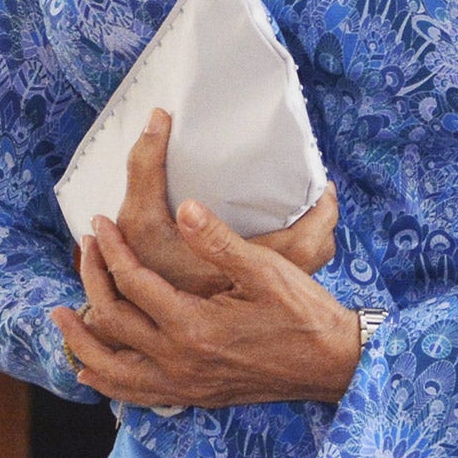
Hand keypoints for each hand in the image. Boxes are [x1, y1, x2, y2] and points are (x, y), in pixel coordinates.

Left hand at [50, 202, 360, 407]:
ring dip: (81, 341)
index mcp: (193, 326)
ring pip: (112, 369)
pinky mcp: (193, 397)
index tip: (100, 223)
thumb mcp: (264, 269)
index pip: (133, 283)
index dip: (111, 249)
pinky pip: (135, 396)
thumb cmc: (302, 312)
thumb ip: (217, 240)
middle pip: (113, 321)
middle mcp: (180, 361)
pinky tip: (92, 370)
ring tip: (58, 316)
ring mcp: (184, 385)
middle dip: (91, 281)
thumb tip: (182, 208)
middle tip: (84, 249)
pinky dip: (107, 381)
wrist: (331, 364)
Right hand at [110, 109, 336, 295]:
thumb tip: (159, 117)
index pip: (313, 234)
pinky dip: (285, 263)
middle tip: (318, 194)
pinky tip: (271, 245)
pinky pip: (285, 282)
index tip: (325, 183)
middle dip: (322, 221)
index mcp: (251, 264)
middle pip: (318, 250)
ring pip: (305, 268)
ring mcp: (259, 301)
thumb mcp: (139, 218)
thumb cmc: (141, 275)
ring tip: (304, 214)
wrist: (132, 340)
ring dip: (309, 241)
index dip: (325, 207)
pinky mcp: (251, 310)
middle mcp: (263, 287)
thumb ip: (147, 168)